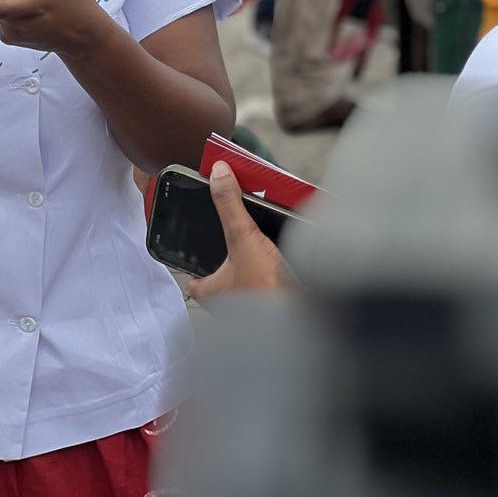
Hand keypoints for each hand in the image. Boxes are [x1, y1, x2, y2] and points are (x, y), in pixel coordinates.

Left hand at [186, 161, 295, 299]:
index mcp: (214, 292)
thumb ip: (229, 205)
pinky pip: (273, 286)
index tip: (190, 251)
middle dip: (228, 261)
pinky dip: (278, 273)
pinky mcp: (279, 306)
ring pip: (248, 282)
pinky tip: (289, 259)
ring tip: (263, 246)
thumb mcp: (243, 238)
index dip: (191, 267)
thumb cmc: (268, 294)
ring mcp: (256, 307)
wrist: (307, 323)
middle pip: (222, 279)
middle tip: (235, 241)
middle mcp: (232, 304)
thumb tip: (218, 173)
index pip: (194, 281)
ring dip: (255, 266)